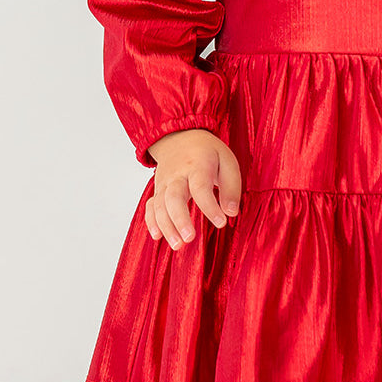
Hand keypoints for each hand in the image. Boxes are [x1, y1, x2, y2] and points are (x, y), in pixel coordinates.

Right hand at [144, 128, 241, 249]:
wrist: (179, 137)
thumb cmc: (208, 152)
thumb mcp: (227, 161)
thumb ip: (231, 187)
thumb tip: (231, 212)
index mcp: (197, 165)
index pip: (201, 187)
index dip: (210, 206)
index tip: (221, 222)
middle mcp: (177, 174)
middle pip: (173, 197)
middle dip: (180, 219)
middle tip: (189, 238)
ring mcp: (164, 183)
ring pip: (159, 205)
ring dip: (166, 226)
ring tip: (178, 245)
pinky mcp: (158, 190)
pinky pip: (150, 206)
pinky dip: (151, 221)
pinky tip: (157, 236)